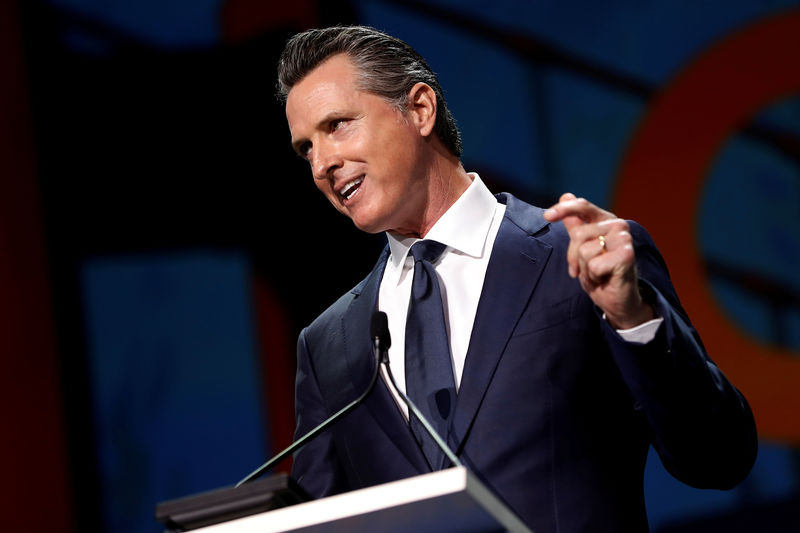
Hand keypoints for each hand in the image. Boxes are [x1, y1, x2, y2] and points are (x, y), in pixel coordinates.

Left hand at [543, 193, 653, 328]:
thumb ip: (575, 224)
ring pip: (584, 250)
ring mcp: (623, 239)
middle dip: (575, 258)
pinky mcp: (627, 255)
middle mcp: (617, 225)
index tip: (547, 216)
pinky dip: (594, 277)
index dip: (564, 209)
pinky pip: (593, 264)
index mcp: (605, 220)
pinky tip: (605, 278)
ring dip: (585, 269)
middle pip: (578, 235)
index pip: (582, 207)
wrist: (617, 299)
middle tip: (586, 269)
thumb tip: (565, 196)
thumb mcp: (582, 248)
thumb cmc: (599, 273)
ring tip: (598, 274)